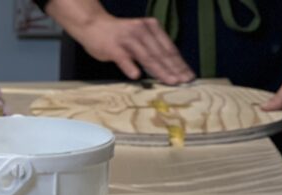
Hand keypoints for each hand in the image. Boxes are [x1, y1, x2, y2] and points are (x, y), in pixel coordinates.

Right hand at [75, 14, 193, 84]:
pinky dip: (130, 67)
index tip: (188, 76)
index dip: (179, 63)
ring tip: (170, 81)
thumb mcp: (139, 37)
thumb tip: (167, 67)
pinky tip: (136, 76)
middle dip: (174, 69)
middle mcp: (142, 31)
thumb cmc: (118, 35)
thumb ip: (152, 49)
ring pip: (147, 57)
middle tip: (184, 81)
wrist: (93, 25)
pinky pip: (123, 58)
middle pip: (161, 53)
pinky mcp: (113, 47)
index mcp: (152, 27)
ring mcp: (127, 39)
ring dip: (159, 70)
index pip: (168, 48)